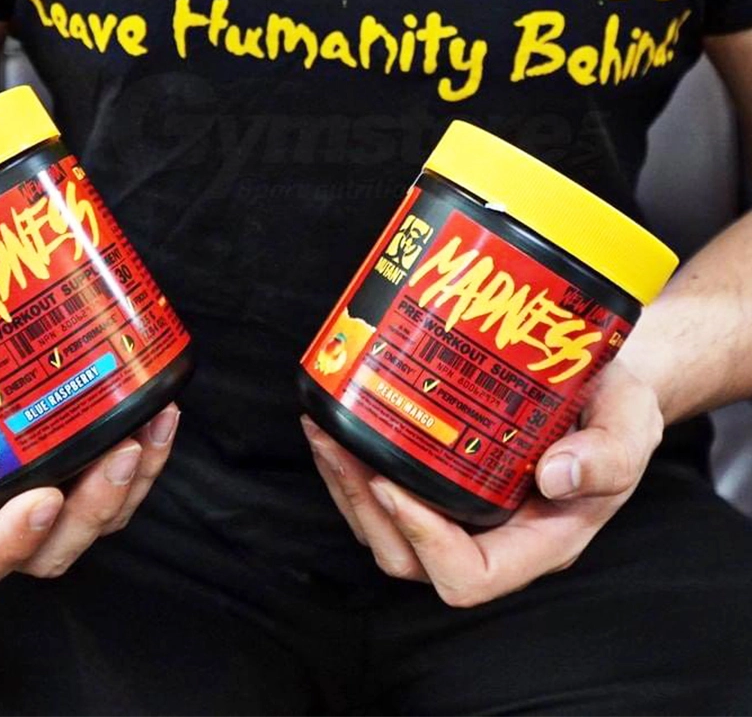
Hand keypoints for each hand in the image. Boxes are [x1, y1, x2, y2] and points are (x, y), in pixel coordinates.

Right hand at [0, 330, 179, 593]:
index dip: (6, 547)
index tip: (43, 500)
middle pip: (52, 550)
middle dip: (95, 511)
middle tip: (122, 451)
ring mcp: (42, 484)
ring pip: (99, 518)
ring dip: (136, 482)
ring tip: (154, 420)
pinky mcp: (76, 457)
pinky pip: (121, 479)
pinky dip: (150, 452)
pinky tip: (162, 410)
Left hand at [302, 361, 662, 606]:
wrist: (593, 379)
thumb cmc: (614, 409)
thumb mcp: (631, 424)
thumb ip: (608, 454)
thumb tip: (553, 476)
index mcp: (538, 539)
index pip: (470, 574)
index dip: (425, 541)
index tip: (392, 482)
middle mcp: (490, 535)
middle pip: (408, 558)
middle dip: (362, 504)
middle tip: (336, 441)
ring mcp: (459, 512)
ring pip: (383, 531)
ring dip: (343, 484)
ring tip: (323, 427)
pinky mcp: (437, 481)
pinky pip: (380, 494)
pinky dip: (350, 464)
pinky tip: (338, 417)